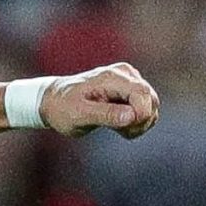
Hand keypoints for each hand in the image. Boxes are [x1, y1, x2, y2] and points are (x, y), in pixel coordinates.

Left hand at [41, 63, 160, 140]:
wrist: (54, 101)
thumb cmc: (63, 108)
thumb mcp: (79, 115)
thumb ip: (105, 114)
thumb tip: (131, 116)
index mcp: (112, 77)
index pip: (143, 95)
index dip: (140, 116)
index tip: (123, 130)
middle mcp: (125, 73)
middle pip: (151, 100)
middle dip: (141, 122)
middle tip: (120, 132)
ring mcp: (129, 79)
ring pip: (152, 105)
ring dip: (139, 123)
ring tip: (116, 128)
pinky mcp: (130, 88)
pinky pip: (147, 108)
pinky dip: (137, 121)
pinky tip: (119, 124)